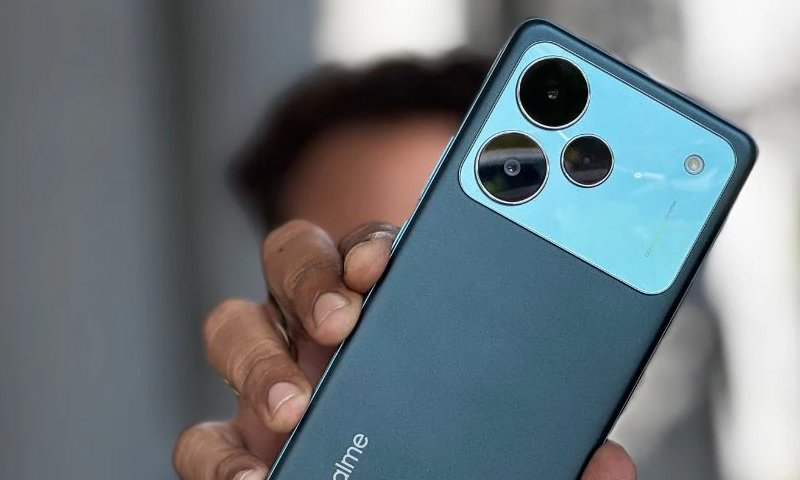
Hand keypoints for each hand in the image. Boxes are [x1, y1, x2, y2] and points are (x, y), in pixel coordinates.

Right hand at [172, 220, 635, 479]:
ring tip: (294, 403)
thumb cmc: (452, 458)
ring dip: (255, 354)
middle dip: (310, 275)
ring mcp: (271, 382)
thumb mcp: (508, 448)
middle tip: (345, 317)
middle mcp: (321, 335)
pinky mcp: (234, 445)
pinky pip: (199, 435)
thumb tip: (608, 461)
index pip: (372, 255)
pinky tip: (256, 477)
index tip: (384, 265)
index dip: (372, 247)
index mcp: (389, 317)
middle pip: (290, 258)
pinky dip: (217, 454)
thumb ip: (552, 449)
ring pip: (231, 324)